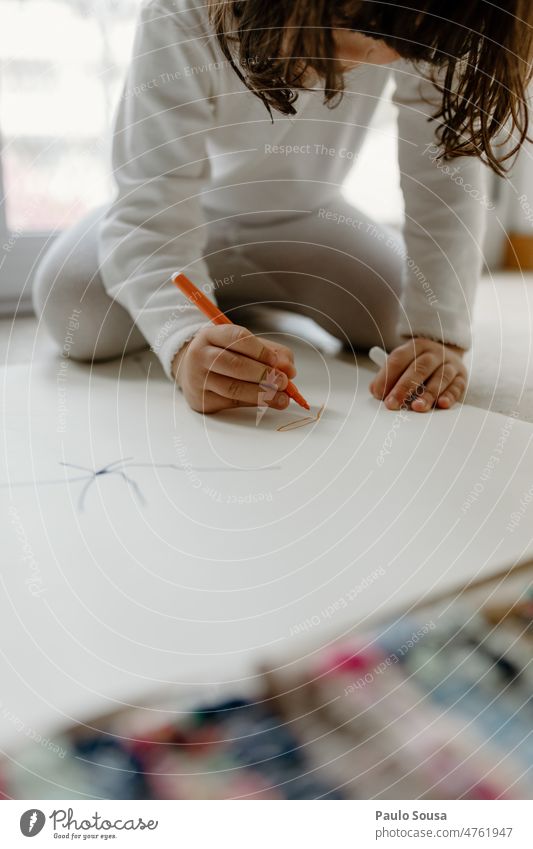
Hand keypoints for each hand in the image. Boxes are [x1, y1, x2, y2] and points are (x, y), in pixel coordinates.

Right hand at [172, 324, 296, 413]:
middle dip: (264, 374)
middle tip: (283, 382)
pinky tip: (268, 402)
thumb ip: (272, 353)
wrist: (191, 372)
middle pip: (235, 364)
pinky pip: (231, 402)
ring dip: (262, 394)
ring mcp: (198, 379)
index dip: (260, 350)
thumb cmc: (225, 356)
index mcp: (211, 335)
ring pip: (233, 388)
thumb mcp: (246, 347)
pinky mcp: (201, 400)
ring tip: (282, 397)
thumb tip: (289, 370)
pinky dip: (253, 403)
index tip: (276, 361)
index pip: (237, 338)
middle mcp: (200, 355)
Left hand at [370, 337, 466, 411]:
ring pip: (440, 377)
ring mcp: (450, 364)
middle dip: (404, 387)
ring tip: (416, 407)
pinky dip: (450, 395)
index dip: (387, 377)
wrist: (448, 356)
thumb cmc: (418, 365)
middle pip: (419, 368)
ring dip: (428, 393)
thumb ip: (388, 375)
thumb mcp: (403, 364)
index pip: (399, 359)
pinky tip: (442, 404)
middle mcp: (434, 353)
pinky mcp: (462, 377)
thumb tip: (376, 390)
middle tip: (393, 404)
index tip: (378, 394)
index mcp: (415, 346)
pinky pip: (457, 386)